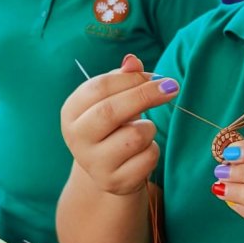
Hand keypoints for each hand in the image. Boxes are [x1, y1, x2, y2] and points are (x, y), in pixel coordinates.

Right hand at [60, 53, 178, 196]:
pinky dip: (153, 150)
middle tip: (172, 87)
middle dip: (145, 95)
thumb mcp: (114, 99)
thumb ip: (123, 78)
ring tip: (143, 132)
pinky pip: (148, 157)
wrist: (109, 170)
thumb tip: (132, 61)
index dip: (132, 78)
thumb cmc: (114, 126)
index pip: (99, 87)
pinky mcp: (115, 181)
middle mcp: (77, 138)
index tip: (158, 76)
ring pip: (135, 136)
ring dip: (149, 129)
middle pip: (111, 110)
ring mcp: (94, 163)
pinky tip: (142, 152)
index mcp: (71, 111)